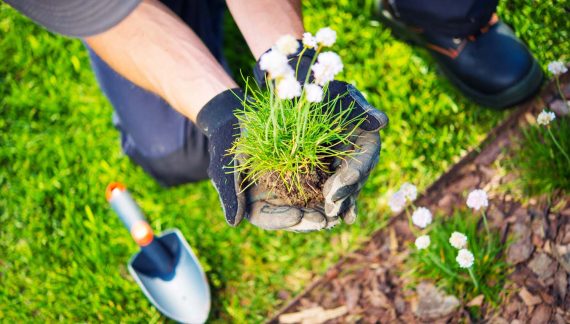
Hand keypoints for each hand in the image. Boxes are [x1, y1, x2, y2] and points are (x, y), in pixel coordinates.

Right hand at [196, 88, 339, 230]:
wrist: (240, 117)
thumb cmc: (230, 140)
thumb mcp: (231, 164)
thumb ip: (232, 193)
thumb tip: (234, 223)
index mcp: (253, 202)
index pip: (267, 218)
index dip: (282, 220)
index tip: (296, 217)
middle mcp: (273, 200)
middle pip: (292, 217)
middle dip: (308, 220)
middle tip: (324, 221)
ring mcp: (290, 188)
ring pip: (308, 206)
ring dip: (323, 211)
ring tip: (337, 215)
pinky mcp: (304, 174)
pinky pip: (318, 186)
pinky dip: (330, 192)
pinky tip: (343, 194)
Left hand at [322, 81, 387, 224]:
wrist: (300, 91)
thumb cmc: (320, 86)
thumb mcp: (338, 92)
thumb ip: (358, 108)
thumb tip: (382, 121)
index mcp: (366, 135)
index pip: (366, 156)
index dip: (357, 169)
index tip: (345, 180)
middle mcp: (358, 153)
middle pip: (357, 177)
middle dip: (345, 193)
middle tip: (331, 207)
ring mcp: (343, 164)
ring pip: (346, 188)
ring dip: (339, 203)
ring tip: (330, 217)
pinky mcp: (328, 172)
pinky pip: (332, 190)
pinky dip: (331, 203)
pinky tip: (325, 219)